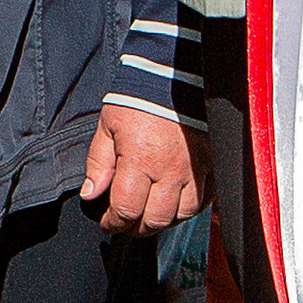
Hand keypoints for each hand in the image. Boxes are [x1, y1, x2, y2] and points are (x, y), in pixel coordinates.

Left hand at [81, 102, 209, 236]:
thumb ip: (98, 163)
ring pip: (182, 215)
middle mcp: (170, 170)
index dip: (113, 223)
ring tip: (149, 215)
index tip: (107, 223)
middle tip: (126, 224)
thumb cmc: (138, 99)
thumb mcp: (108, 126)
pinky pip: (205, 199)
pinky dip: (189, 208)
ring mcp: (195, 169)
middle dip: (136, 228)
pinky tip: (176, 204)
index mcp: (140, 160)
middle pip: (155, 219)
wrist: (175, 75)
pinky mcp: (212, 163)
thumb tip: (89, 195)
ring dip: (163, 221)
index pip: (126, 210)